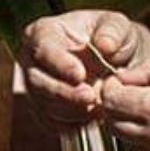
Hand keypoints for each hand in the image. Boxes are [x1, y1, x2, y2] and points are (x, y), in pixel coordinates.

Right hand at [21, 10, 149, 129]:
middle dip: (65, 93)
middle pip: (38, 81)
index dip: (59, 63)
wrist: (114, 63)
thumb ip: (113, 30)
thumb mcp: (118, 26)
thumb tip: (104, 45)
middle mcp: (31, 59)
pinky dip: (72, 124)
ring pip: (44, 105)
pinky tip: (92, 119)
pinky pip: (51, 122)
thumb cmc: (111, 38)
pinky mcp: (43, 109)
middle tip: (92, 98)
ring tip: (99, 109)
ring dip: (72, 111)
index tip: (80, 75)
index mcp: (43, 32)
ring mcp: (34, 86)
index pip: (44, 48)